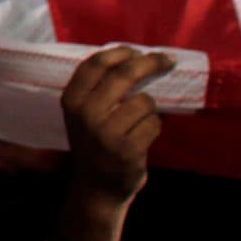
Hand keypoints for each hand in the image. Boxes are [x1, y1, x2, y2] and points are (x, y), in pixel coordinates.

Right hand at [59, 47, 172, 202]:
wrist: (96, 188)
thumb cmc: (94, 144)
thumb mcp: (84, 115)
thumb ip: (100, 89)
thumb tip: (139, 58)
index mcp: (72, 100)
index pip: (96, 63)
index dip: (121, 52)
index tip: (139, 51)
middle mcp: (86, 114)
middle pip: (124, 74)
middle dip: (151, 63)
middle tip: (167, 60)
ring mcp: (106, 133)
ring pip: (145, 101)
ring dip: (149, 109)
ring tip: (138, 123)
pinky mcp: (127, 149)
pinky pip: (154, 123)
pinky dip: (153, 127)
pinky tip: (141, 139)